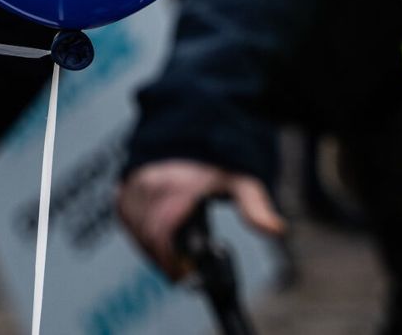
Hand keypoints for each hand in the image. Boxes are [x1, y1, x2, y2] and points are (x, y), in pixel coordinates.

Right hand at [116, 158, 285, 278]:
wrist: (186, 126)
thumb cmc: (214, 156)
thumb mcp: (240, 180)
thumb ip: (255, 206)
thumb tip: (277, 229)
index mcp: (174, 188)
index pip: (162, 237)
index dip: (171, 262)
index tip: (184, 275)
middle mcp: (149, 185)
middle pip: (150, 239)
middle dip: (166, 257)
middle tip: (183, 268)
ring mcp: (133, 185)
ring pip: (137, 231)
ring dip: (153, 246)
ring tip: (173, 249)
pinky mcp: (124, 187)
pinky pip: (126, 219)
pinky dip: (139, 231)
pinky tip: (156, 230)